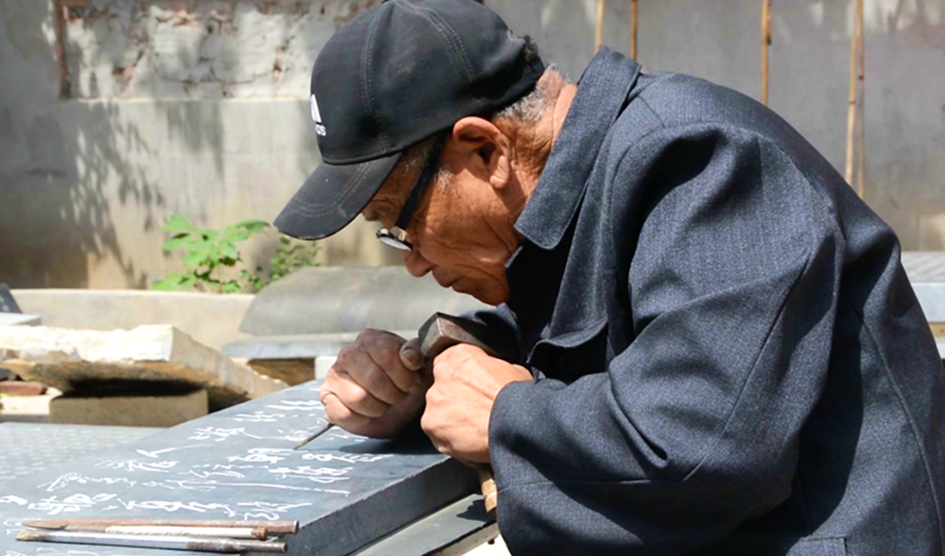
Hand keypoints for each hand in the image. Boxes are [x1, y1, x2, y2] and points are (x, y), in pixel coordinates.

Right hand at [319, 329, 430, 437]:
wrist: (396, 408)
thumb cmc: (405, 383)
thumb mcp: (418, 367)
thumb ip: (417, 355)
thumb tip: (409, 356)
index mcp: (370, 339)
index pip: (387, 354)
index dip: (404, 374)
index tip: (411, 382)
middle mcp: (348, 353)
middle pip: (372, 377)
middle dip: (392, 393)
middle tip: (398, 396)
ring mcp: (334, 376)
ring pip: (358, 397)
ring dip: (378, 407)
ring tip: (384, 404)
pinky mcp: (327, 398)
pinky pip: (343, 413)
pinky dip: (361, 419)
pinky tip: (368, 413)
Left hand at [421, 344, 531, 463]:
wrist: (514, 425)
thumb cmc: (516, 398)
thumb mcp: (512, 370)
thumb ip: (492, 369)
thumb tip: (492, 375)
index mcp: (459, 355)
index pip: (452, 361)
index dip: (464, 376)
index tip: (472, 386)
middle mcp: (441, 375)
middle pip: (443, 386)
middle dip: (455, 397)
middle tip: (475, 408)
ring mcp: (434, 402)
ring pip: (438, 410)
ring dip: (451, 418)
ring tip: (473, 427)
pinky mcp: (432, 426)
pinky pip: (438, 433)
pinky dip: (450, 438)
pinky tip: (469, 440)